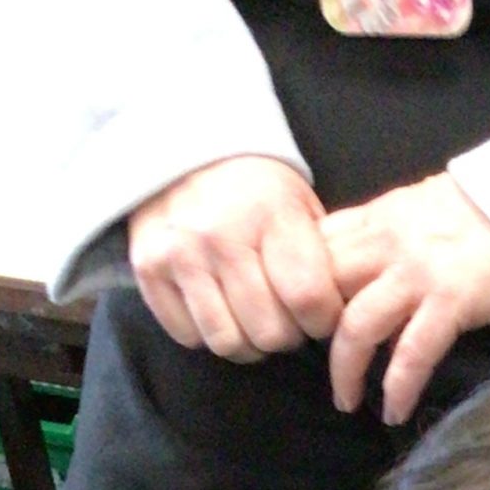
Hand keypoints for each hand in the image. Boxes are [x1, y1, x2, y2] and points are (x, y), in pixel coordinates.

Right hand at [128, 155, 344, 360]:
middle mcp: (222, 235)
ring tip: (251, 318)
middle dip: (286, 335)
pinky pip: (188, 336)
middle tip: (284, 317)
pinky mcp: (148, 268)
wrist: (180, 147)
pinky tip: (217, 307)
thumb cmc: (254, 189)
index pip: (309, 299)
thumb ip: (320, 257)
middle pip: (269, 333)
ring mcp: (180, 253)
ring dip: (247, 343)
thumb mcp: (298, 204)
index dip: (322, 321)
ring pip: (227, 342)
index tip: (319, 314)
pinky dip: (207, 332)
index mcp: (271, 215)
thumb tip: (340, 315)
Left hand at [319, 172, 489, 424]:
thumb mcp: (417, 207)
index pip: (313, 250)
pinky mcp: (451, 302)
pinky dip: (398, 388)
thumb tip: (361, 285)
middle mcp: (386, 244)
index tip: (300, 322)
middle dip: (309, 333)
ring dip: (345, 372)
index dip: (296, 288)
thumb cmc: (484, 209)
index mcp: (375, 218)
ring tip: (347, 401)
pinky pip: (411, 354)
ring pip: (356, 326)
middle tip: (313, 367)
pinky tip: (394, 412)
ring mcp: (417, 274)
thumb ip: (382, 239)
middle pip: (322, 290)